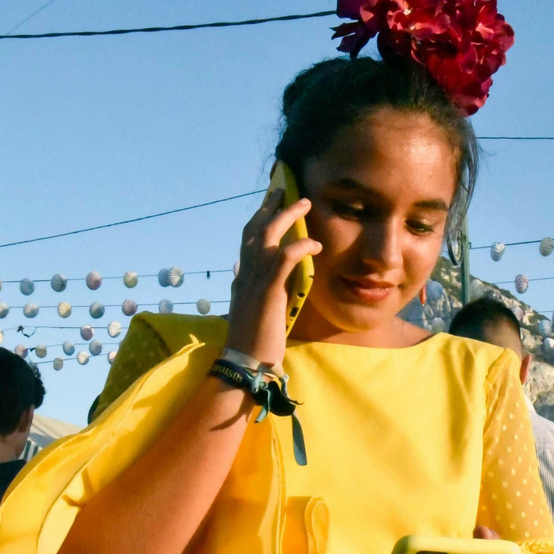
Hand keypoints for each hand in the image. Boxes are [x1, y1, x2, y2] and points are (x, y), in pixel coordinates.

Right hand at [225, 186, 320, 365]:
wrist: (245, 363)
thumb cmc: (251, 342)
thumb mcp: (247, 309)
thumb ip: (246, 287)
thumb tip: (239, 271)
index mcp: (242, 279)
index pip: (248, 240)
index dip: (259, 219)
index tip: (269, 203)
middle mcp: (245, 274)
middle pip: (255, 229)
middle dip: (270, 207)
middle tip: (285, 190)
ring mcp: (255, 280)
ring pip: (268, 235)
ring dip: (288, 216)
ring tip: (305, 203)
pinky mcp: (268, 290)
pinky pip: (284, 258)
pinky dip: (300, 246)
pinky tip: (315, 244)